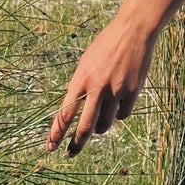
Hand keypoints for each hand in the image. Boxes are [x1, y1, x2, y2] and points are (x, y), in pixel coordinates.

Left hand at [46, 14, 157, 156]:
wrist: (134, 31)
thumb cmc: (106, 46)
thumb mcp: (85, 62)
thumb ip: (80, 86)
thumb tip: (74, 112)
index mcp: (81, 78)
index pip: (65, 112)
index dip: (56, 132)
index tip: (50, 146)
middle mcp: (98, 86)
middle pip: (85, 126)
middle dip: (76, 144)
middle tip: (69, 153)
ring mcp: (116, 90)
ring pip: (105, 124)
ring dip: (100, 126)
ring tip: (100, 117)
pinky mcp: (133, 92)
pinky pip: (123, 115)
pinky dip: (119, 113)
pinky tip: (119, 102)